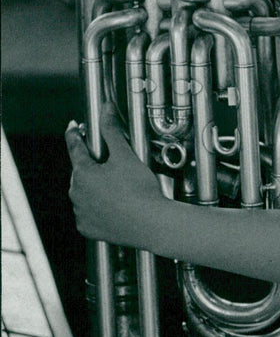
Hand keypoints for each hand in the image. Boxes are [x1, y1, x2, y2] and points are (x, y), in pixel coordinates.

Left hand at [66, 105, 165, 247]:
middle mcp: (76, 193)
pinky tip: (115, 205)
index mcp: (82, 173)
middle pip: (81, 171)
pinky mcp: (87, 228)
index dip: (74, 134)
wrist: (150, 223)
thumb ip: (112, 130)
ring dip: (95, 187)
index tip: (73, 127)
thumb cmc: (139, 189)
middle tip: (112, 164)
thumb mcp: (125, 154)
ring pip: (85, 193)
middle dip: (93, 165)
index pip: (74, 147)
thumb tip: (106, 108)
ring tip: (119, 188)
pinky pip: (89, 212)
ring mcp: (80, 212)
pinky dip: (98, 207)